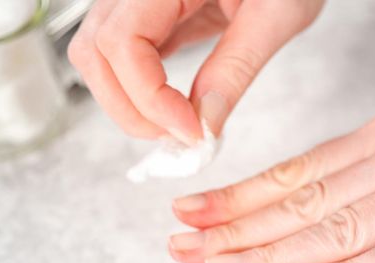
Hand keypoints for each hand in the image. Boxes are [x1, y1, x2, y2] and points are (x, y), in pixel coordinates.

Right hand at [68, 0, 323, 143]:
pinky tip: (171, 105)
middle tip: (180, 137)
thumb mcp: (278, 14)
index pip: (122, 40)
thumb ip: (236, 69)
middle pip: (95, 50)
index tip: (190, 131)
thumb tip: (204, 127)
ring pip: (98, 54)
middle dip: (130, 108)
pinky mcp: (149, 10)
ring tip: (176, 125)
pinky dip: (138, 87)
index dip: (148, 96)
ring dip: (127, 101)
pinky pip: (121, 52)